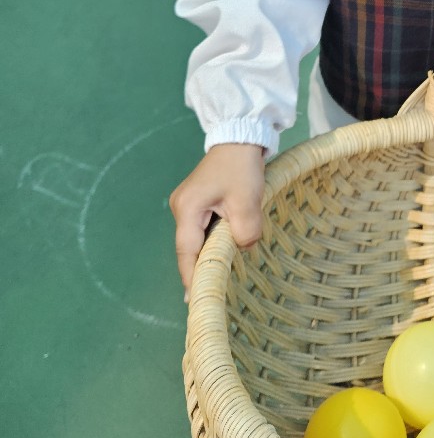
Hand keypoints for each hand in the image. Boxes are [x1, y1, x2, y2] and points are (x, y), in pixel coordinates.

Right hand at [170, 143, 266, 297]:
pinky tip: (223, 250)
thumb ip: (245, 231)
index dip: (192, 276)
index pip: (188, 251)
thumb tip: (243, 248)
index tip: (194, 300)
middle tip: (208, 294)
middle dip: (200, 268)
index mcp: (188, 208)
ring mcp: (187, 203)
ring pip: (197, 237)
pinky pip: (203, 227)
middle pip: (189, 246)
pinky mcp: (198, 200)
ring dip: (209, 252)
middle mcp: (182, 207)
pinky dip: (212, 239)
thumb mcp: (247, 200)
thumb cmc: (241, 166)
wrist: (240, 136)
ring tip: (217, 277)